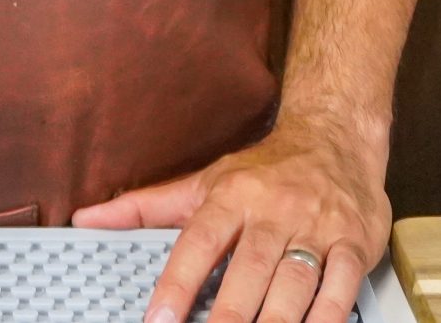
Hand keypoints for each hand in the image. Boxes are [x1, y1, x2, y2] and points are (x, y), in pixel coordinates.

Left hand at [72, 114, 390, 322]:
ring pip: (294, 283)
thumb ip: (146, 207)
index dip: (177, 284)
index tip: (159, 320)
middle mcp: (274, 211)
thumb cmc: (265, 170)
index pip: (197, 243)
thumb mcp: (204, 181)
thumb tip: (85, 220)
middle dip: (229, 315)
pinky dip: (327, 315)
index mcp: (232, 196)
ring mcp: (316, 227)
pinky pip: (341, 285)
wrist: (337, 136)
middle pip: (248, 271)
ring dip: (275, 322)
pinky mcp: (354, 243)